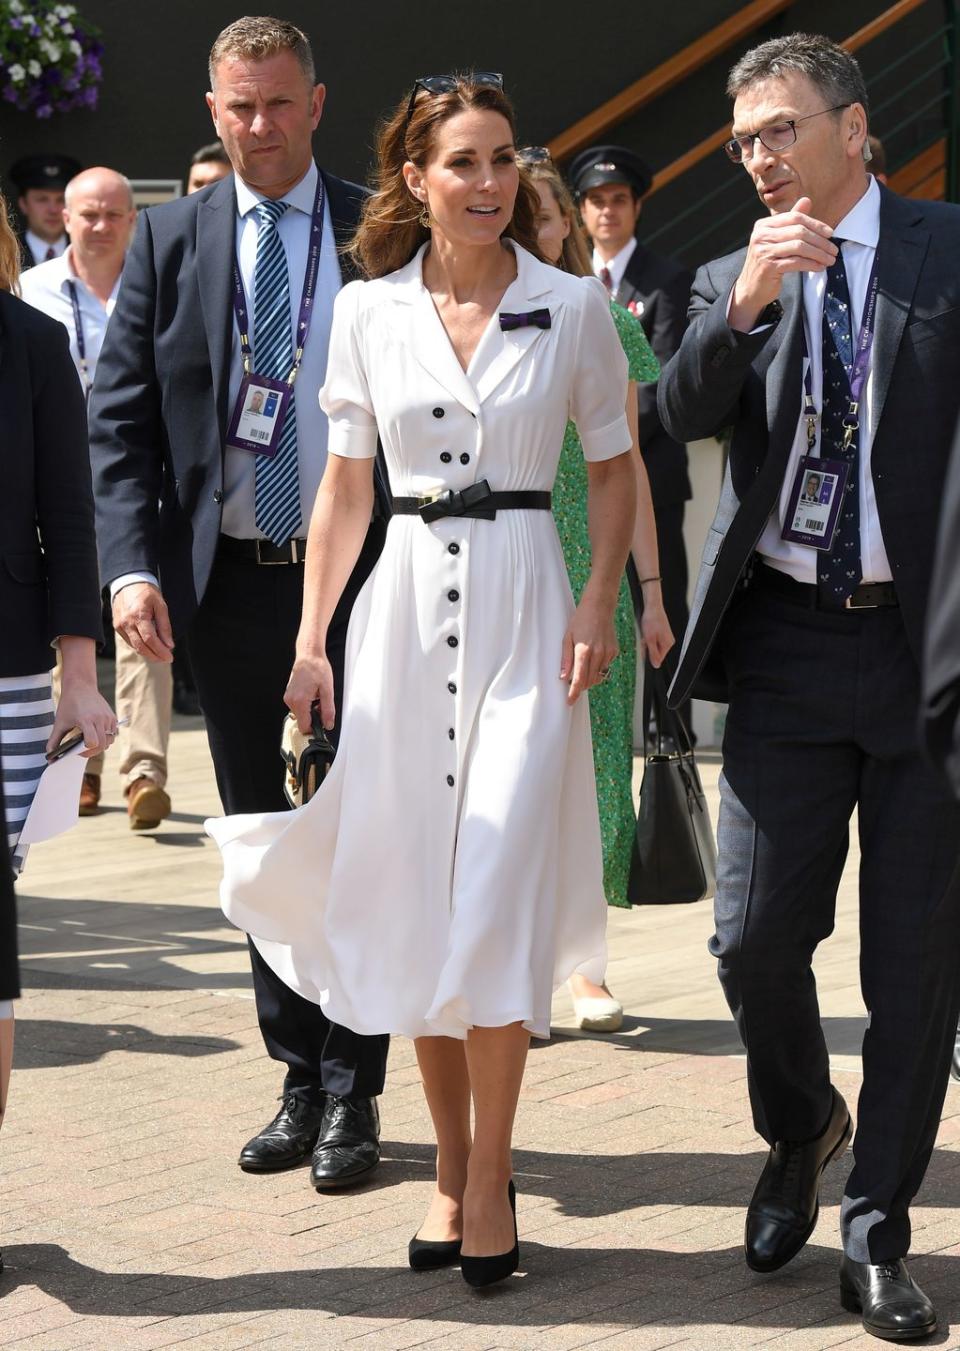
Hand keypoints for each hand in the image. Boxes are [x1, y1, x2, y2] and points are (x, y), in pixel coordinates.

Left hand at [47, 680, 115, 759]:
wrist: (81, 686)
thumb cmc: (69, 705)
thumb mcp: (59, 723)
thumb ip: (54, 742)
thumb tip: (50, 759)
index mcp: (86, 720)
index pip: (92, 743)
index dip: (86, 751)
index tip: (78, 752)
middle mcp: (99, 719)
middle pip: (102, 745)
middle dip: (93, 752)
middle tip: (82, 752)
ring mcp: (108, 718)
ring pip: (109, 741)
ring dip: (100, 746)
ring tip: (89, 743)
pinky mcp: (113, 717)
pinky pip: (112, 734)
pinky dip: (106, 738)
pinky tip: (96, 735)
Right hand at [112, 583, 173, 662]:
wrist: (127, 583)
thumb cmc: (146, 593)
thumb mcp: (161, 605)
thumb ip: (165, 626)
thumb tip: (169, 645)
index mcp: (138, 615)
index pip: (150, 640)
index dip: (161, 651)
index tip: (170, 657)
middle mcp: (126, 622)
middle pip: (141, 647)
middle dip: (155, 656)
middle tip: (167, 659)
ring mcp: (120, 626)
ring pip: (135, 647)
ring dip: (149, 653)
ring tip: (161, 655)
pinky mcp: (117, 627)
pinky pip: (130, 642)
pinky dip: (141, 647)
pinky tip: (150, 647)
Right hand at [285, 652, 334, 732]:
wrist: (308, 655)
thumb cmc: (317, 668)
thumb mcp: (328, 691)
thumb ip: (328, 710)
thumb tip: (328, 725)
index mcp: (299, 701)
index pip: (304, 727)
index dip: (314, 729)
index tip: (322, 725)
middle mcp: (291, 701)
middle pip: (302, 721)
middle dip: (313, 718)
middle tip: (322, 706)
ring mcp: (288, 697)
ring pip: (300, 714)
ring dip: (310, 711)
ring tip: (317, 697)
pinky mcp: (289, 695)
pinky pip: (298, 707)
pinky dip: (306, 705)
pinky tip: (312, 695)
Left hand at [560, 594, 617, 705]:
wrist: (599, 607)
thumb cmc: (580, 620)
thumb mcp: (567, 637)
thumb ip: (566, 658)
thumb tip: (564, 677)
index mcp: (584, 651)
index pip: (579, 679)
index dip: (574, 693)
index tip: (569, 702)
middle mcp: (598, 654)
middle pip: (590, 681)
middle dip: (581, 686)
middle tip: (573, 683)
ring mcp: (608, 653)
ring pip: (598, 675)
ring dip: (589, 677)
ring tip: (582, 667)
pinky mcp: (614, 651)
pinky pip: (605, 666)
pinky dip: (598, 667)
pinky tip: (593, 656)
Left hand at [640, 600, 674, 668]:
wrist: (652, 606)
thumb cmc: (651, 621)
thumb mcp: (650, 639)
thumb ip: (653, 653)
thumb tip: (656, 665)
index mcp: (668, 644)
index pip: (658, 658)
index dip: (649, 655)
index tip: (644, 648)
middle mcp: (668, 641)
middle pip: (655, 651)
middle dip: (647, 647)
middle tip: (644, 638)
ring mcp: (665, 636)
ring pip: (653, 645)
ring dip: (646, 641)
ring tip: (645, 632)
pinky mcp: (661, 632)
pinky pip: (653, 639)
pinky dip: (647, 636)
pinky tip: (646, 630)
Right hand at [728, 196, 837, 330]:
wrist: (751, 288)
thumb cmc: (767, 262)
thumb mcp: (778, 239)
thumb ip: (791, 221)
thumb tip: (806, 200)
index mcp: (764, 225)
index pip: (795, 218)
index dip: (815, 224)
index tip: (830, 234)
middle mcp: (761, 235)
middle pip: (799, 232)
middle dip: (820, 241)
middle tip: (833, 250)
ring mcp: (763, 251)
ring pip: (799, 247)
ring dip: (819, 254)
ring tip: (829, 260)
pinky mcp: (768, 267)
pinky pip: (795, 262)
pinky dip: (811, 265)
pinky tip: (819, 267)